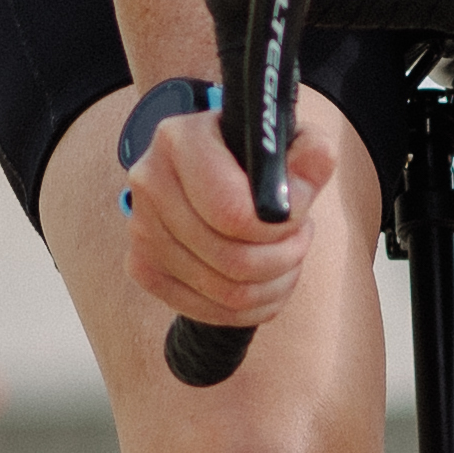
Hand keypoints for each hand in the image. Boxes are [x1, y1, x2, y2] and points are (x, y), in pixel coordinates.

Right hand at [124, 94, 347, 332]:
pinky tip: (265, 279)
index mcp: (180, 141)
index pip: (232, 212)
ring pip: (227, 292)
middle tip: (299, 239)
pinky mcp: (143, 267)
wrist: (209, 170)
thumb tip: (312, 170)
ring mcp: (141, 230)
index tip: (298, 218)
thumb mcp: (286, 142)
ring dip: (274, 283)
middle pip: (232, 260)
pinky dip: (252, 306)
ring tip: (285, 255)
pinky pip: (210, 311)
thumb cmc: (250, 157)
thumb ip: (310, 152)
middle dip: (283, 258)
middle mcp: (150, 183)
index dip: (279, 228)